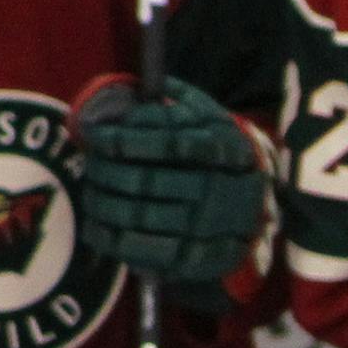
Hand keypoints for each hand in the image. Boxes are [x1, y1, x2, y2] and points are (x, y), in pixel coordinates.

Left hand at [69, 73, 272, 282]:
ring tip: (90, 194)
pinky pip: (148, 251)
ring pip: (144, 217)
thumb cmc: (220, 155)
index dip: (126, 139)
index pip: (168, 143)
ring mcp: (208, 227)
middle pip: (150, 182)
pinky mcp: (198, 257)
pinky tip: (95, 228)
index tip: (96, 135)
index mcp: (222, 150)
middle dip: (108, 173)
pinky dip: (115, 240)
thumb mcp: (211, 121)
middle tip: (90, 166)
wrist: (256, 208)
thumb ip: (178, 102)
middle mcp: (218, 189)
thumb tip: (133, 90)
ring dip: (106, 206)